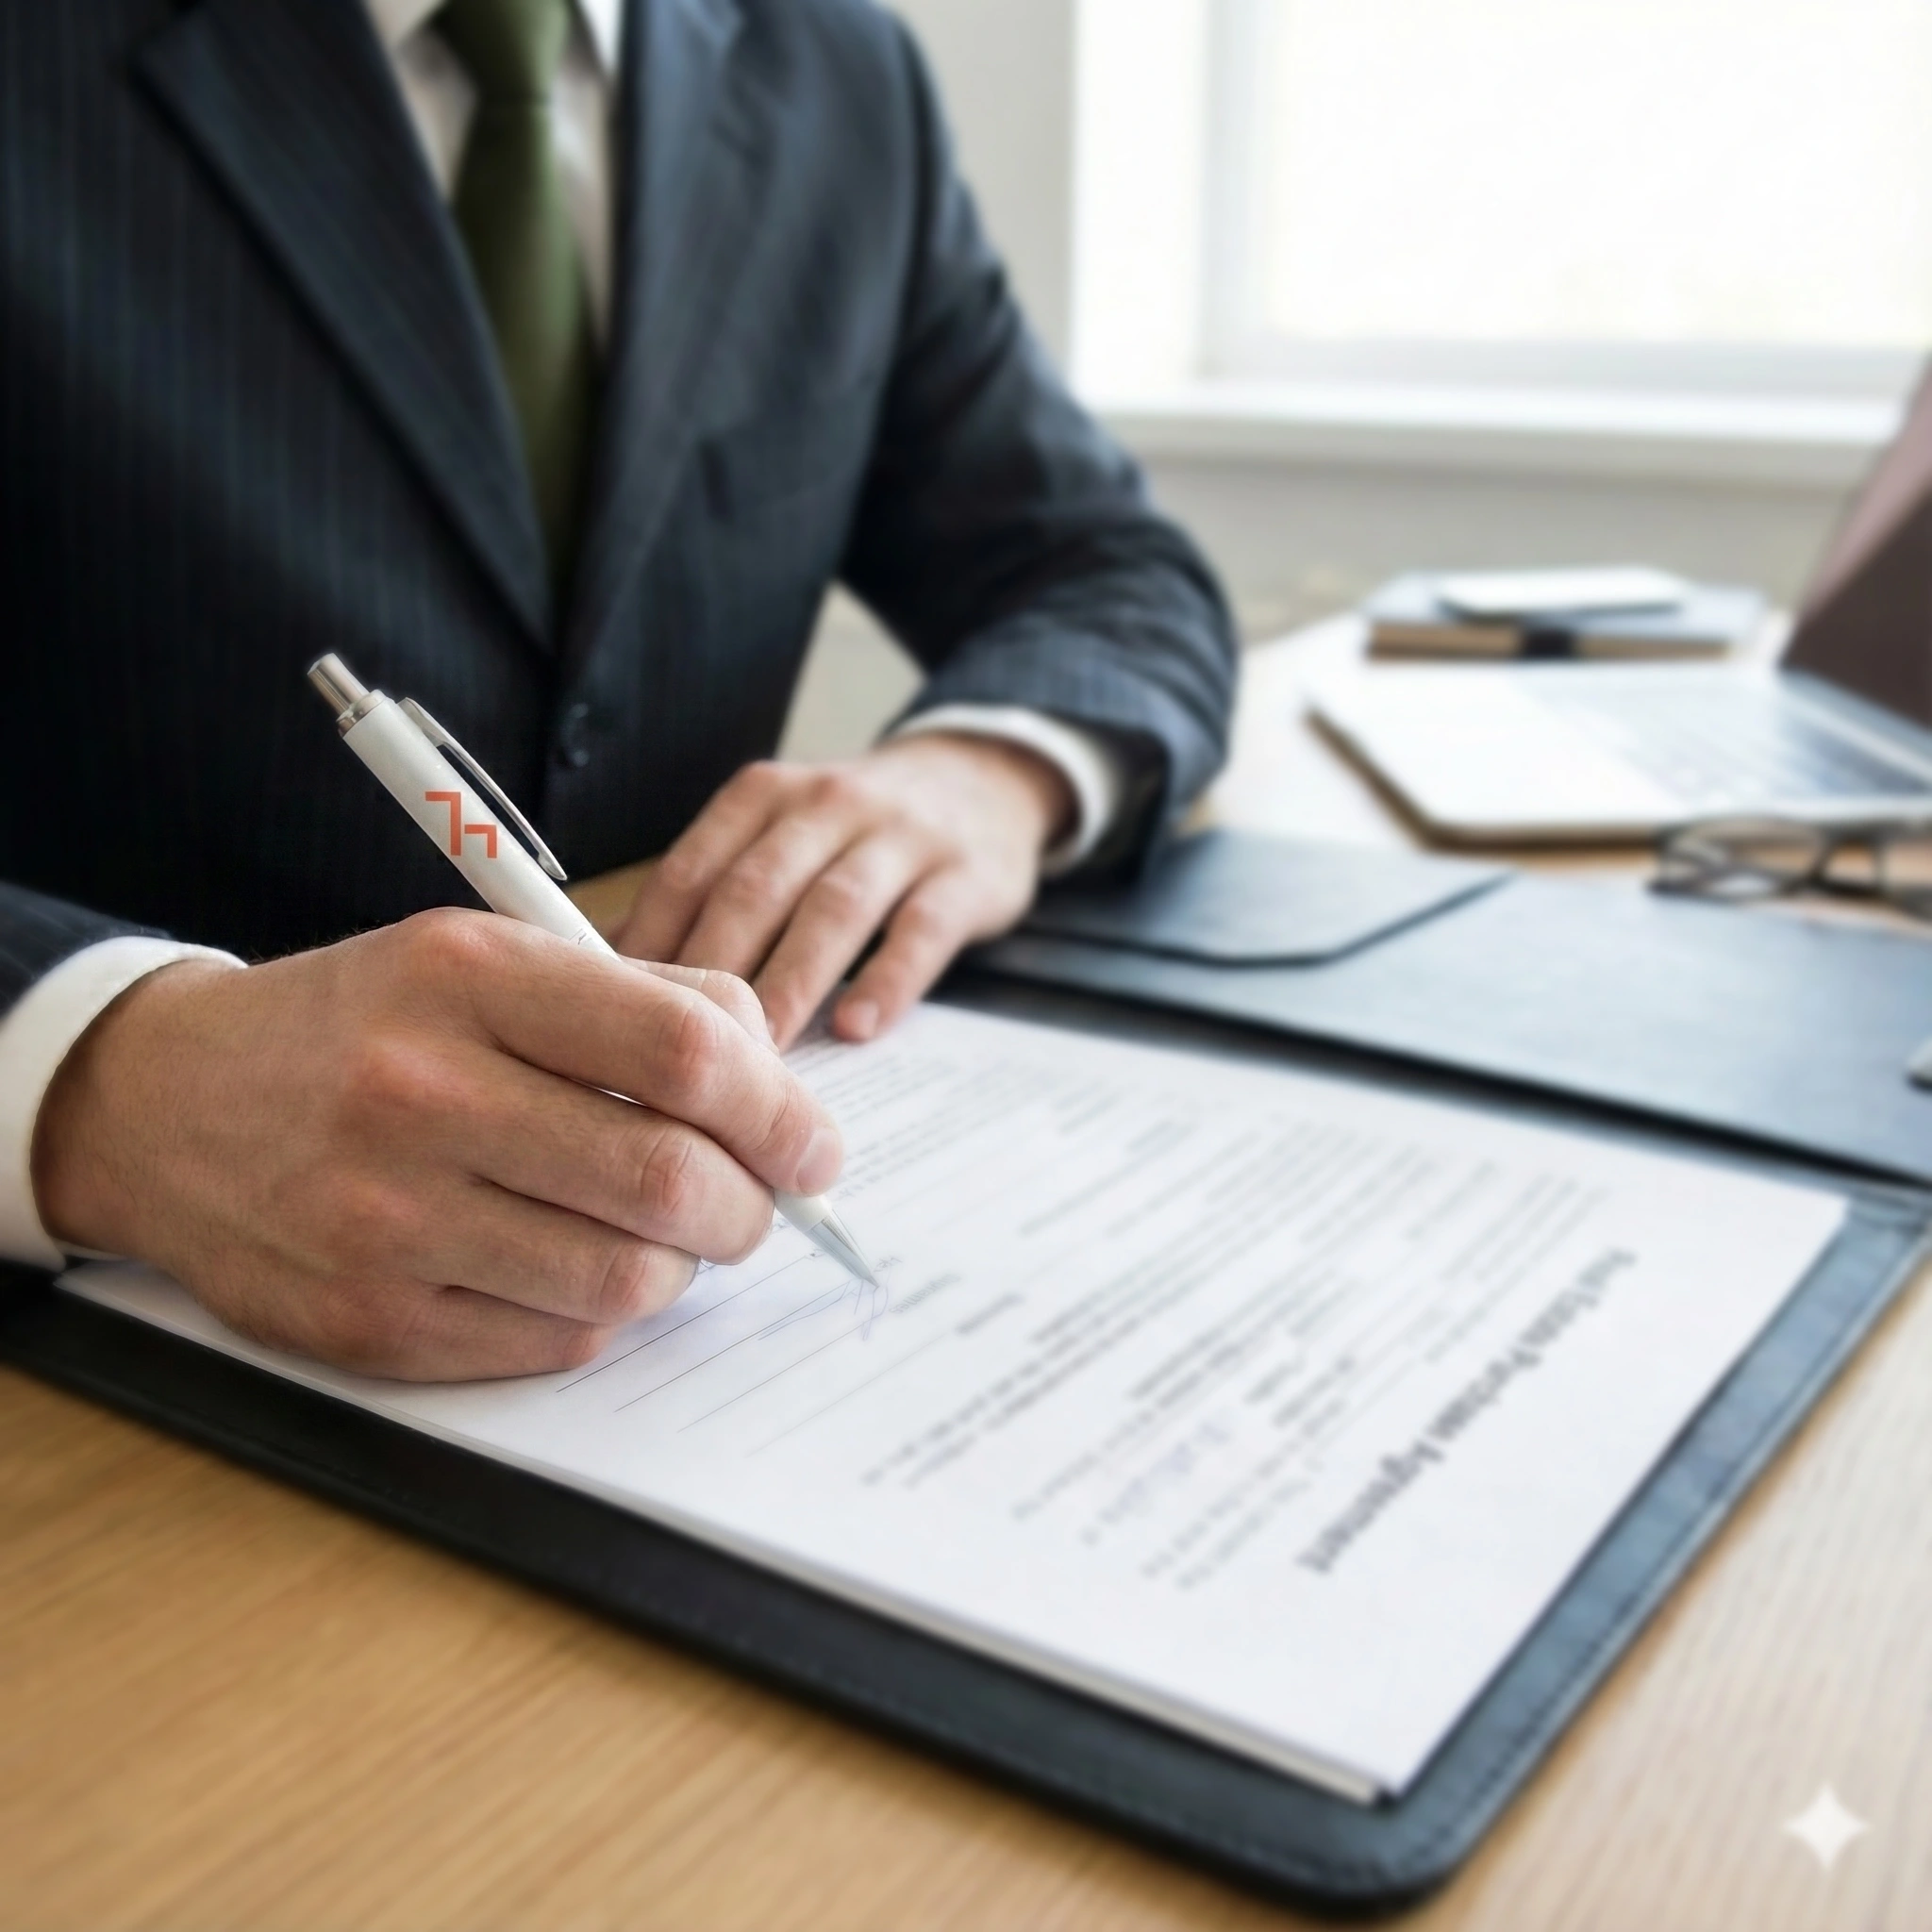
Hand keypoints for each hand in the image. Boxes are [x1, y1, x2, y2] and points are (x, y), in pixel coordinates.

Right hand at [30, 912, 841, 1380]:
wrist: (168, 1106)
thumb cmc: (364, 1026)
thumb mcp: (487, 960)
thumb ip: (644, 1003)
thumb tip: (779, 1088)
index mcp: (469, 980)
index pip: (685, 1052)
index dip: (781, 1110)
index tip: (814, 1147)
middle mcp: (421, 1095)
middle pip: (669, 1180)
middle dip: (749, 1206)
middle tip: (751, 1201)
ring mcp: (387, 1220)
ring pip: (625, 1281)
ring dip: (678, 1267)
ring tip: (659, 1233)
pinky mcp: (369, 1323)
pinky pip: (556, 1344)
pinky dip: (597, 1315)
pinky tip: (567, 1265)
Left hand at [615, 734, 1073, 1048]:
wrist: (984, 781)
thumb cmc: (855, 834)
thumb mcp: (785, 834)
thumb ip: (722, 894)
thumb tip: (631, 989)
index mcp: (764, 797)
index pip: (692, 869)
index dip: (653, 942)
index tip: (621, 1015)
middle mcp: (827, 805)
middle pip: (756, 890)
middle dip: (714, 971)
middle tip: (681, 1052)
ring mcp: (900, 837)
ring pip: (833, 908)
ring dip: (792, 981)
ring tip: (762, 1057)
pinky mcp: (966, 875)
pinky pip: (922, 929)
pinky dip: (887, 980)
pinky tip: (858, 1028)